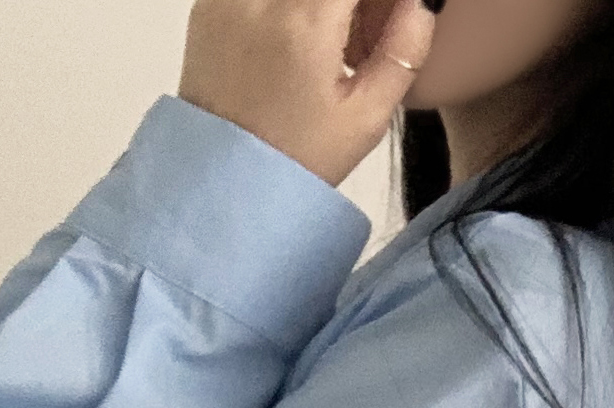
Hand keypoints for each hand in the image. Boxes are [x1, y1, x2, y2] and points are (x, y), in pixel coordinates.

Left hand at [177, 0, 440, 190]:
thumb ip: (404, 48)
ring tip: (329, 33)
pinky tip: (293, 37)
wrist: (224, 184)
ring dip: (322, 4)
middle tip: (356, 30)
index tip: (386, 14)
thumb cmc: (301, 160)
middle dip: (349, 1)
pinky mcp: (209, 4)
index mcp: (307, 21)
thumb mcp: (367, 117)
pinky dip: (286, 5)